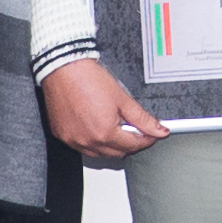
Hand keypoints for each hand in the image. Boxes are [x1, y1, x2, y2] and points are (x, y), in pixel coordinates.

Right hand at [41, 60, 160, 162]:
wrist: (62, 68)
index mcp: (105, 133)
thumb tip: (159, 130)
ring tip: (115, 127)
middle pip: (118, 153)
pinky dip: (93, 143)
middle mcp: (88, 141)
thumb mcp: (122, 98)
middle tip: (135, 129)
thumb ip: (142, 118)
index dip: (147, 140)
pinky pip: (82, 148)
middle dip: (130, 144)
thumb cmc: (88, 78)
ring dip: (111, 146)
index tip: (152, 134)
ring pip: (99, 154)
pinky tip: (97, 129)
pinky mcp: (61, 136)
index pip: (133, 145)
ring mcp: (73, 140)